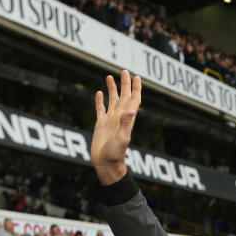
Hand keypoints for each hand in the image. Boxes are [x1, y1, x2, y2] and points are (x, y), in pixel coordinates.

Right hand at [92, 70, 141, 184]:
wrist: (106, 164)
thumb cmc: (115, 155)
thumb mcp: (122, 139)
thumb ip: (126, 124)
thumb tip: (131, 109)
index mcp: (126, 119)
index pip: (133, 100)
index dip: (136, 89)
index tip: (136, 77)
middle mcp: (119, 117)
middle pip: (124, 97)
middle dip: (125, 84)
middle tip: (124, 71)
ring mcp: (110, 120)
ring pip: (112, 100)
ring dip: (112, 89)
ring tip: (109, 76)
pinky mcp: (100, 125)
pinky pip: (100, 109)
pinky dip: (99, 101)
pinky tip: (98, 93)